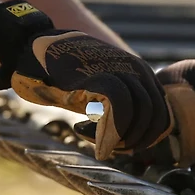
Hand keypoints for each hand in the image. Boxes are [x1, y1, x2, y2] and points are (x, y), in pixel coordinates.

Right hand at [0, 1, 172, 159]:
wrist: (32, 46)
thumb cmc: (64, 71)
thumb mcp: (99, 83)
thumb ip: (120, 102)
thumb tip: (130, 137)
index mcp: (140, 71)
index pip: (162, 114)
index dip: (148, 137)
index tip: (126, 147)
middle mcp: (135, 68)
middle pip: (155, 117)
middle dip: (136, 140)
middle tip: (112, 148)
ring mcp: (118, 70)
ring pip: (141, 114)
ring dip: (122, 137)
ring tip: (99, 143)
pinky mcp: (98, 75)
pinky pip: (119, 108)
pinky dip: (109, 130)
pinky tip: (86, 134)